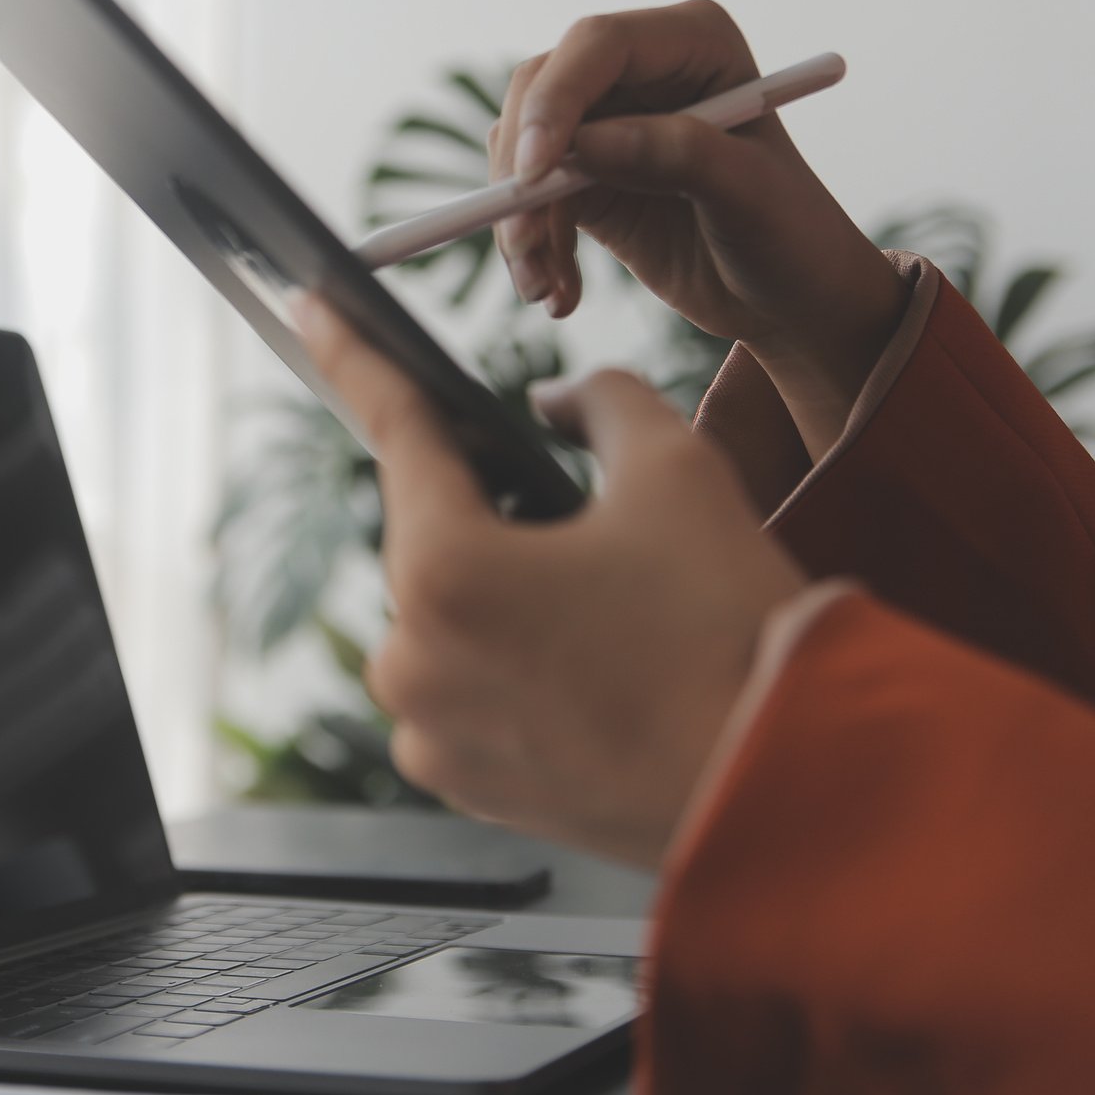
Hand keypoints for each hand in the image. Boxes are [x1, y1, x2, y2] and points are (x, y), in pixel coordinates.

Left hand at [294, 296, 807, 869]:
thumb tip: (557, 404)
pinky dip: (507, 663)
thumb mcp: (677, 469)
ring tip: (604, 607)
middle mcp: (411, 661)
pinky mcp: (463, 786)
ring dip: (500, 590)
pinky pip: (460, 691)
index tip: (310, 309)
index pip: (394, 431)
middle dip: (489, 506)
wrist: (784, 785)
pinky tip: (591, 666)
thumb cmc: (732, 632)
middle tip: (581, 514)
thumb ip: (600, 401)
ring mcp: (430, 733)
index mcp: (444, 570)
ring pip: (444, 618)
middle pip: (429, 535)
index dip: (356, 356)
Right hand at [491, 0, 905, 455]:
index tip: (536, 176)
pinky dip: (533, 249)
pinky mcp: (587, 176)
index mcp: (695, 43)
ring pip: (522, 151)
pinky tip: (559, 295)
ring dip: (521, 224)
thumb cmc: (793, 238)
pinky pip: (530, 200)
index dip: (555, 102)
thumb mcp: (749, 196)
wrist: (794, 300)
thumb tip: (585, 144)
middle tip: (525, 247)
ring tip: (546, 292)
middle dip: (522, 173)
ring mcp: (609, 122)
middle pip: (540, 93)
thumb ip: (677, 156)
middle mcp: (643, 70)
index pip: (598, 46)